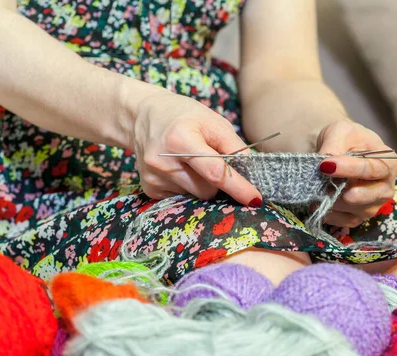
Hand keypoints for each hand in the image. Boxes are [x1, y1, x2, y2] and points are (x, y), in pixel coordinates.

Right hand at [130, 90, 261, 205]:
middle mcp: (163, 162)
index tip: (255, 199)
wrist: (142, 116)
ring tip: (192, 162)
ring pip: (197, 196)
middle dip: (218, 181)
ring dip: (203, 184)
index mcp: (180, 139)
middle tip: (212, 160)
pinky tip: (179, 169)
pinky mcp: (150, 189)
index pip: (215, 172)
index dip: (238, 187)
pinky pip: (183, 198)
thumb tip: (251, 173)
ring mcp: (154, 178)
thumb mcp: (213, 121)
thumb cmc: (183, 116)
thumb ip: (234, 146)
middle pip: (208, 189)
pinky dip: (188, 186)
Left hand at [316, 119, 396, 227]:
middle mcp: (385, 187)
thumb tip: (325, 162)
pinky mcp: (358, 217)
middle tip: (324, 184)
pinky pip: (344, 221)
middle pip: (369, 196)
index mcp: (389, 163)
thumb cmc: (346, 139)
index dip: (349, 169)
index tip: (325, 165)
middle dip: (345, 192)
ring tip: (316, 189)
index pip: (372, 170)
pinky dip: (329, 213)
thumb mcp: (340, 131)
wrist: (339, 150)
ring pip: (354, 210)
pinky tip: (317, 201)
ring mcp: (373, 205)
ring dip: (333, 201)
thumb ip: (334, 144)